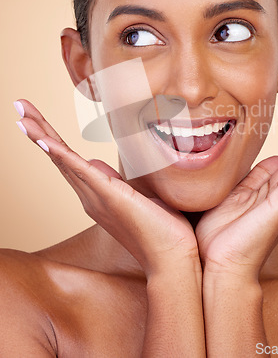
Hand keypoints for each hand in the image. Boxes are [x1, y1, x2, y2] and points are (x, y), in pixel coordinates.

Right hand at [14, 99, 199, 276]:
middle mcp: (89, 196)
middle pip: (58, 156)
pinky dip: (62, 156)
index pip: (68, 159)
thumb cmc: (160, 229)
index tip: (34, 118)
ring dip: (41, 136)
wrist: (171, 259)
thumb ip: (114, 183)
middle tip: (19, 105)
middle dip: (38, 129)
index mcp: (96, 194)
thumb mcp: (134, 197)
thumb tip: (97, 165)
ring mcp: (96, 197)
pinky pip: (81, 172)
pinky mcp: (109, 197)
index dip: (50, 138)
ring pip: (63, 161)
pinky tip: (45, 140)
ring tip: (22, 117)